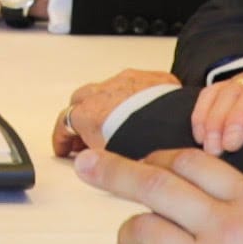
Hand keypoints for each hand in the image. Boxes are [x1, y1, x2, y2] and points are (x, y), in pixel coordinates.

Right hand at [53, 67, 179, 158]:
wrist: (180, 127)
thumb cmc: (146, 144)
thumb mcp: (111, 160)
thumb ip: (96, 159)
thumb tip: (91, 165)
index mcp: (88, 113)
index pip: (64, 122)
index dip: (62, 137)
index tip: (64, 147)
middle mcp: (103, 92)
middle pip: (81, 100)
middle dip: (81, 115)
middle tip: (86, 136)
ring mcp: (128, 81)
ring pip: (108, 88)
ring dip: (107, 103)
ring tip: (116, 122)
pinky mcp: (153, 78)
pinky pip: (138, 84)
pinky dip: (135, 96)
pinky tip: (144, 110)